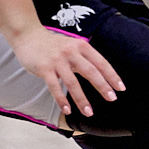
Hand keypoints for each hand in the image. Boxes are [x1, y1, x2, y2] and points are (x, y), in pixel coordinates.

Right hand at [10, 26, 124, 120]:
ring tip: (89, 113)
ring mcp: (57, 60)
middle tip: (112, 99)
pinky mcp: (44, 68)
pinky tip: (67, 110)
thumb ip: (84, 58)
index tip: (121, 88)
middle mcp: (71, 52)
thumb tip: (101, 74)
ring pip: (72, 83)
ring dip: (82, 99)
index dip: (112, 76)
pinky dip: (62, 100)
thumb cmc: (53, 44)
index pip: (101, 62)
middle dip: (103, 86)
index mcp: (81, 46)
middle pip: (90, 71)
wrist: (28, 35)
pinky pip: (54, 87)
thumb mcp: (72, 46)